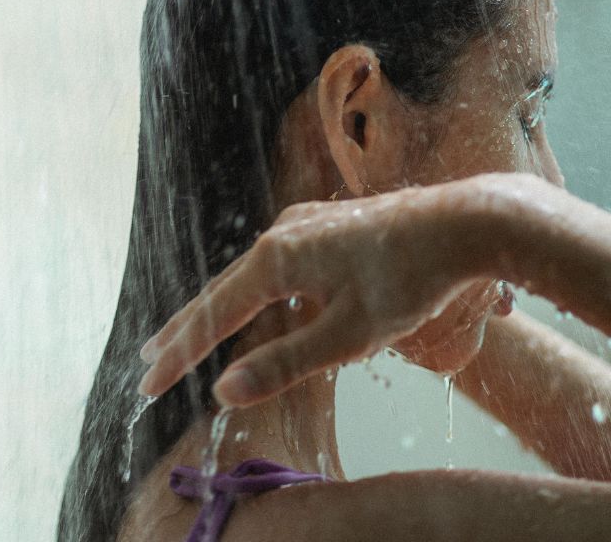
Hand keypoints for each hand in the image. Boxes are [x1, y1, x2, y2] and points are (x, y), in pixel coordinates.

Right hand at [137, 179, 493, 405]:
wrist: (464, 221)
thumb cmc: (409, 281)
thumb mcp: (348, 335)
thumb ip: (285, 363)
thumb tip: (225, 388)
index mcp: (278, 259)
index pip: (214, 316)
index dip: (179, 354)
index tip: (146, 384)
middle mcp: (281, 232)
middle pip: (221, 288)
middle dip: (185, 329)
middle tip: (148, 361)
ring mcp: (303, 222)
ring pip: (248, 272)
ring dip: (218, 307)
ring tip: (189, 334)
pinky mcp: (324, 222)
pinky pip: (275, 260)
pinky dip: (252, 290)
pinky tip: (255, 301)